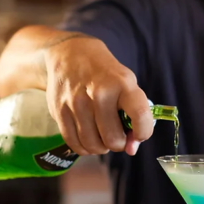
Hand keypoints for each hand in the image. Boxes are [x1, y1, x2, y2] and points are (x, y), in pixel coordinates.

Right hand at [44, 34, 153, 155]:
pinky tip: (88, 139)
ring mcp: (77, 103)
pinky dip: (84, 148)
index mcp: (122, 83)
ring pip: (93, 145)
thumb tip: (132, 148)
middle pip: (113, 139)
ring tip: (102, 137)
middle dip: (119, 144)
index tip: (140, 135)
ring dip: (101, 147)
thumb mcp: (126, 83)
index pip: (139, 115)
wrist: (70, 54)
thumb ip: (134, 114)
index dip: (143, 132)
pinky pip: (74, 143)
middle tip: (117, 136)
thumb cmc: (105, 73)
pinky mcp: (59, 111)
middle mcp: (99, 93)